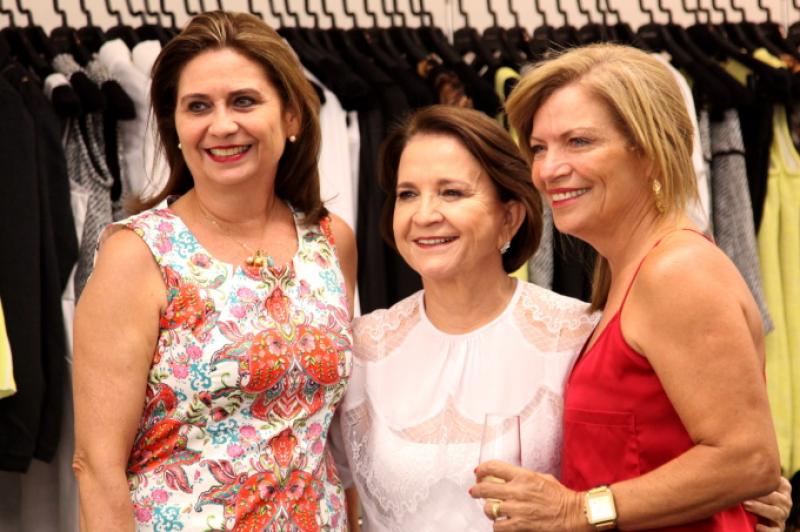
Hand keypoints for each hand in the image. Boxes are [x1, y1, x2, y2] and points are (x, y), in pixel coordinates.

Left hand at [469, 460, 588, 530]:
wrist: (574, 514)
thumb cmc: (561, 497)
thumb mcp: (542, 478)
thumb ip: (524, 477)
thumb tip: (510, 478)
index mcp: (524, 476)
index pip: (494, 467)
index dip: (482, 469)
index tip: (478, 473)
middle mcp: (517, 491)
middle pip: (485, 488)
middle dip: (476, 490)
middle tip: (474, 492)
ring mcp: (517, 509)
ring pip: (489, 509)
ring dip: (488, 510)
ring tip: (492, 510)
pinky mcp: (520, 525)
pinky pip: (498, 526)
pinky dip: (497, 525)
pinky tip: (501, 523)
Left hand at [744, 476, 791, 531]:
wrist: (754, 513)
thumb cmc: (752, 493)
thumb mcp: (756, 483)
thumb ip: (752, 476)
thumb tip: (736, 468)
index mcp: (783, 487)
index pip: (777, 483)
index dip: (763, 483)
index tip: (747, 480)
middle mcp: (785, 502)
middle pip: (777, 498)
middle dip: (760, 496)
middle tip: (743, 494)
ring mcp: (782, 516)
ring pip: (776, 513)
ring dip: (760, 509)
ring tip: (745, 505)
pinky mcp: (778, 529)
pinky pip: (775, 531)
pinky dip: (767, 529)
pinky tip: (757, 526)